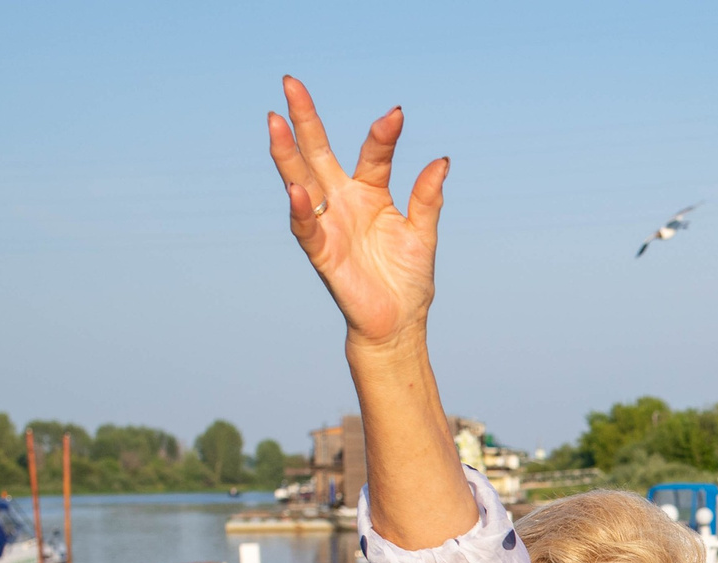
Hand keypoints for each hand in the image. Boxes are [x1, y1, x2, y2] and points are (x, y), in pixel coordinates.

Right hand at [267, 76, 445, 349]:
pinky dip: (301, 209)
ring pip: (302, 180)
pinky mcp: (322, 252)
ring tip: (275, 121)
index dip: (383, 135)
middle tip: (291, 82)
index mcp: (371, 193)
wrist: (397, 325)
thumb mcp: (423, 234)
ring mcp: (329, 224)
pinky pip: (306, 227)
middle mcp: (344, 202)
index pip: (374, 154)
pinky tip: (297, 187)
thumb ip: (427, 198)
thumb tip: (441, 161)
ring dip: (287, 153)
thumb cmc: (407, 280)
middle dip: (305, 119)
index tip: (396, 114)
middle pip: (319, 153)